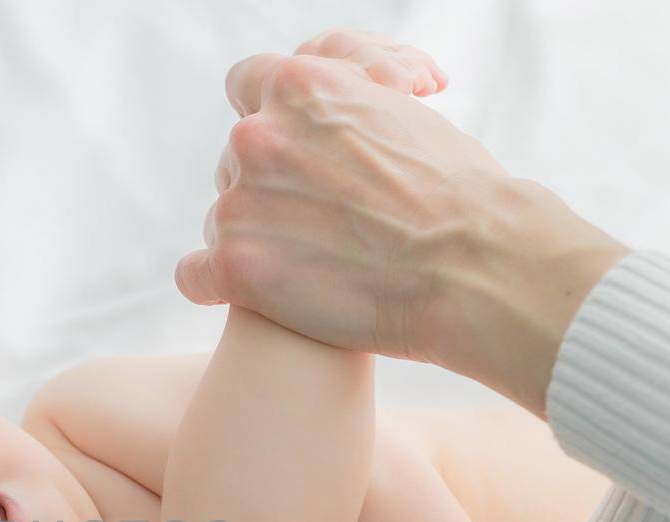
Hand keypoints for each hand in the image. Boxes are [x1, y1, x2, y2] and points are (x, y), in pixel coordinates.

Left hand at [176, 31, 628, 416]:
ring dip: (259, 236)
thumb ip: (344, 101)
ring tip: (320, 262)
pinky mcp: (236, 268)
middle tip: (332, 220)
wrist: (477, 269)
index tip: (299, 144)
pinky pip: (193, 274)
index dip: (275, 116)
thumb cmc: (460, 193)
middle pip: (239, 160)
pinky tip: (252, 291)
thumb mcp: (398, 109)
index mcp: (301, 86)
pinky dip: (216, 284)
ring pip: (223, 218)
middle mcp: (258, 136)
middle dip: (276, 185)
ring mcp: (240, 203)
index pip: (249, 81)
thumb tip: (319, 105)